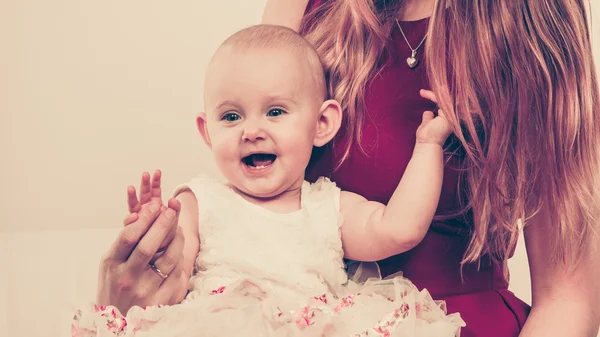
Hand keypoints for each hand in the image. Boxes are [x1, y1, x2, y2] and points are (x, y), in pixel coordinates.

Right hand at [96, 171, 184, 315]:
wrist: (118, 322)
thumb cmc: (116, 285)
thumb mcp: (111, 264)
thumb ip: (124, 241)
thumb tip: (138, 214)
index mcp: (111, 264)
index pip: (128, 237)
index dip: (144, 219)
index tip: (156, 206)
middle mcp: (126, 278)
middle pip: (148, 246)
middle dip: (162, 224)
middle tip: (172, 210)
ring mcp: (143, 291)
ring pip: (167, 259)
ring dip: (177, 239)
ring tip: (179, 228)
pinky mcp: (159, 301)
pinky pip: (175, 274)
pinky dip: (180, 259)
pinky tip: (181, 249)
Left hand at [416, 89, 451, 145]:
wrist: (427, 143)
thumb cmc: (426, 136)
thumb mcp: (427, 122)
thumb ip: (429, 117)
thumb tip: (428, 112)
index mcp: (447, 118)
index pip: (443, 103)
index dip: (433, 96)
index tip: (422, 93)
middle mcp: (451, 116)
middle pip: (446, 99)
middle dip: (436, 92)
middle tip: (423, 90)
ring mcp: (451, 116)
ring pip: (445, 98)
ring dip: (435, 92)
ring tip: (422, 92)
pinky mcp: (448, 115)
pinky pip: (442, 101)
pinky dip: (434, 96)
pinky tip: (426, 94)